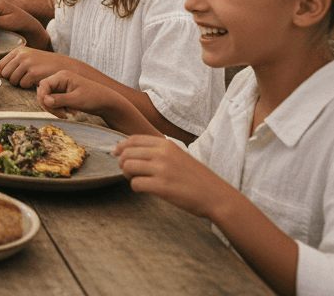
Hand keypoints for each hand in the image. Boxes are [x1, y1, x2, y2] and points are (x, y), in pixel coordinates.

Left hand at [0, 46, 75, 87]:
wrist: (64, 66)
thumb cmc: (46, 64)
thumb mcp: (30, 58)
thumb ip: (16, 62)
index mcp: (19, 50)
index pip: (0, 65)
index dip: (1, 75)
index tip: (5, 81)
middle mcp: (22, 55)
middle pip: (4, 73)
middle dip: (11, 80)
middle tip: (22, 81)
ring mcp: (27, 63)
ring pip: (12, 80)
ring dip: (19, 84)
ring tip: (30, 80)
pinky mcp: (33, 73)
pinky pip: (22, 85)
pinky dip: (28, 87)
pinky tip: (35, 82)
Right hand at [36, 70, 121, 118]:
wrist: (107, 103)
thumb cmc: (94, 98)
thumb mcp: (76, 100)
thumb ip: (59, 100)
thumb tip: (45, 101)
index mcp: (62, 76)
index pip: (43, 85)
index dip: (43, 97)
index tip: (51, 108)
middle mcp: (60, 80)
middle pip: (44, 92)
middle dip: (49, 105)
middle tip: (61, 114)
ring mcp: (62, 87)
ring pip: (49, 99)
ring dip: (55, 108)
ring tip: (67, 114)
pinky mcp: (65, 95)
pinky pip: (55, 102)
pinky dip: (60, 109)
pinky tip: (70, 112)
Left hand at [113, 135, 233, 219]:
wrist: (216, 195)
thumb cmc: (196, 178)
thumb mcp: (178, 155)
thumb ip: (159, 151)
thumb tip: (131, 151)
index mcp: (166, 144)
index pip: (133, 139)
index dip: (121, 147)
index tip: (116, 154)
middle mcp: (163, 154)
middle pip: (127, 153)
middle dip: (122, 163)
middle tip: (128, 172)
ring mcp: (162, 170)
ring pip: (127, 167)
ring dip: (127, 175)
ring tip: (136, 180)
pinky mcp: (162, 186)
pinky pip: (135, 184)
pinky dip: (136, 187)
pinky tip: (144, 189)